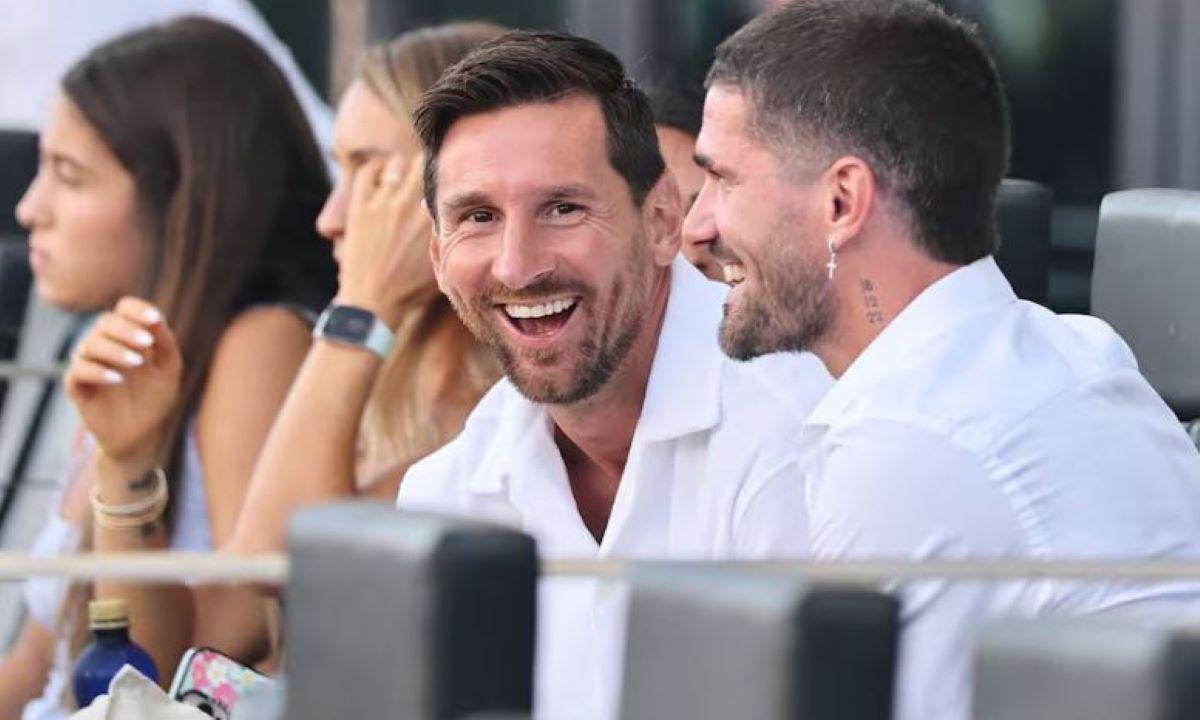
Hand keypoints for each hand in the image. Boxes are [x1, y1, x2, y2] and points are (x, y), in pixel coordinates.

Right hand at [65, 297, 181, 473]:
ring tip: (137, 363)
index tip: (155, 319)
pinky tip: (117, 379)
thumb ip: (165, 344)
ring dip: (114, 350)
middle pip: (105, 322)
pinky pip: (77, 371)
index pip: (125, 309)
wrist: (142, 434)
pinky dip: (96, 371)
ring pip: (90, 344)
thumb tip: (157, 318)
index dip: (137, 309)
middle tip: (147, 342)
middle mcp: (105, 345)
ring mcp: (89, 364)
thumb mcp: (169, 370)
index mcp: (128, 336)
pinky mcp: (77, 386)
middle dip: (126, 329)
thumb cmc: (156, 397)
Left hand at [336, 154, 439, 328]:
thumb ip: (447, 234)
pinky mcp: (361, 207)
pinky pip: (369, 172)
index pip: (446, 180)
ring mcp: (384, 204)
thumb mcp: (441, 261)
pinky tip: (382, 177)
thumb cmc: (410, 288)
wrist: (373, 302)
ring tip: (405, 177)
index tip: (449, 176)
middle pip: (424, 163)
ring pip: (398, 164)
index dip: (449, 174)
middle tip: (427, 173)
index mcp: (434, 218)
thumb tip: (460, 215)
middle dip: (428, 165)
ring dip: (403, 168)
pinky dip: (377, 169)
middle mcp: (411, 205)